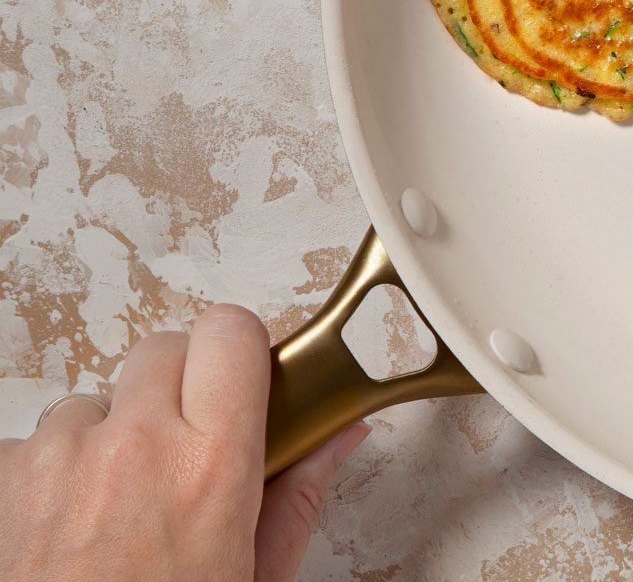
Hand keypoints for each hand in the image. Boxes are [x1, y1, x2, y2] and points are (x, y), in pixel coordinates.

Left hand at [0, 304, 368, 581]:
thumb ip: (299, 495)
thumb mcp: (256, 576)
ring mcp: (63, 456)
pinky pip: (39, 440)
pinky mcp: (7, 476)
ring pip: (98, 398)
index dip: (239, 351)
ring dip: (111, 434)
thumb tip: (340, 435)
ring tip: (120, 502)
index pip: (231, 335)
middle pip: (165, 349)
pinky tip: (73, 522)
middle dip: (179, 385)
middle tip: (187, 442)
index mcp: (212, 466)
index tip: (244, 379)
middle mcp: (136, 445)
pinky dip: (56, 471)